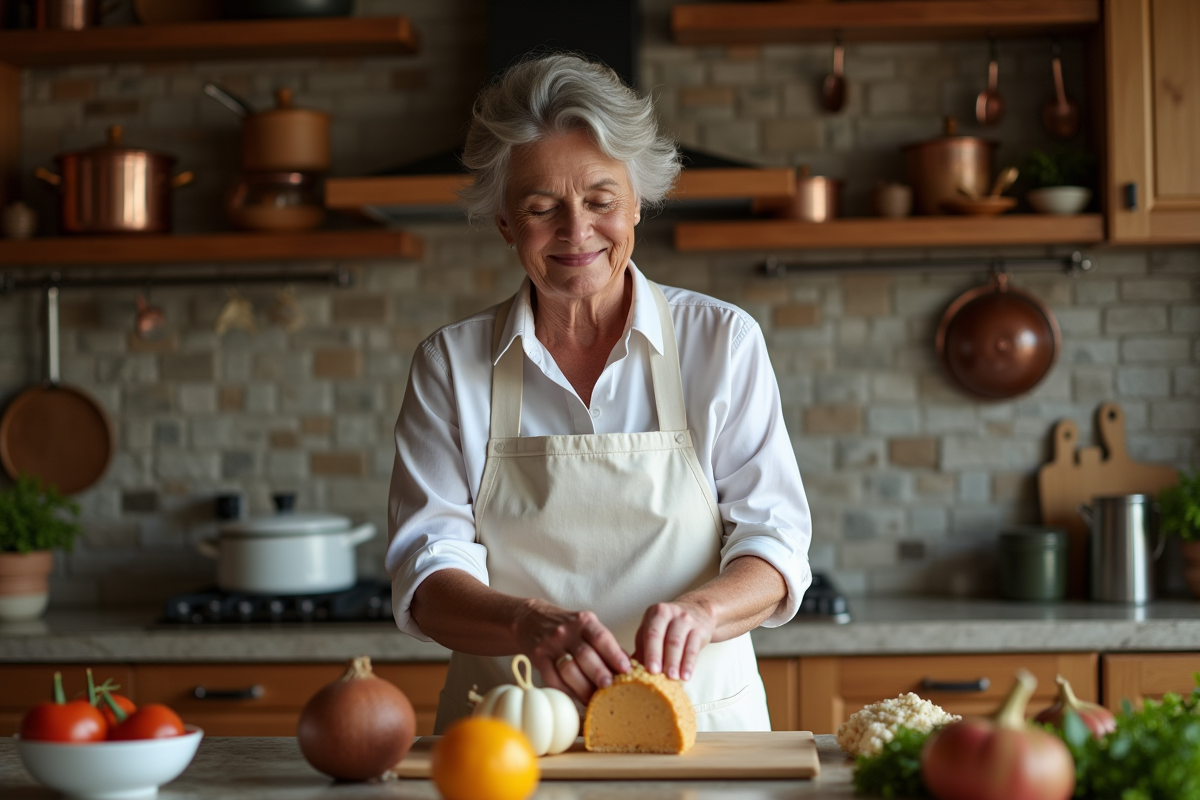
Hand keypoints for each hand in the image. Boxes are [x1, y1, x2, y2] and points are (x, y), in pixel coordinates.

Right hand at [514, 599, 630, 703]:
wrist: (529, 619)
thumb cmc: (565, 627)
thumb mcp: (585, 627)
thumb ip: (605, 645)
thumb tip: (629, 667)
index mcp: (584, 622)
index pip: (602, 637)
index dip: (615, 654)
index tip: (626, 669)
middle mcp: (567, 631)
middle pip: (585, 655)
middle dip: (599, 674)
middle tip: (610, 688)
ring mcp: (551, 644)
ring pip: (569, 669)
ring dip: (583, 687)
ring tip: (594, 700)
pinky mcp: (537, 657)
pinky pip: (552, 679)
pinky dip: (565, 692)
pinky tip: (575, 698)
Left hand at [632, 600, 714, 681]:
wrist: (697, 610)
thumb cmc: (668, 625)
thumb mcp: (652, 630)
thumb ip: (642, 648)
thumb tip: (630, 671)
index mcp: (656, 613)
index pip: (652, 633)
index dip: (650, 652)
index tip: (649, 669)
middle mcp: (672, 614)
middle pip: (667, 638)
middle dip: (662, 658)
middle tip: (659, 675)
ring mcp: (687, 621)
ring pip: (680, 644)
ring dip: (676, 663)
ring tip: (672, 678)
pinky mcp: (700, 630)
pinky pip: (693, 649)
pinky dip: (689, 664)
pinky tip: (686, 676)